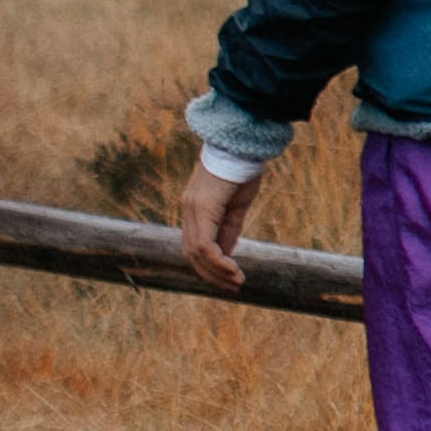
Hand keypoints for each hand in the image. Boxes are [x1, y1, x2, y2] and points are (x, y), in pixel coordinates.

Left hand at [173, 152, 260, 287]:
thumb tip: (225, 253)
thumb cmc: (241, 168)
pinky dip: (218, 261)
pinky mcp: (202, 208)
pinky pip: (205, 245)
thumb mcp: (237, 205)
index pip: (194, 246)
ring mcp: (192, 209)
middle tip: (233, 286)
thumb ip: (229, 228)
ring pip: (196, 253)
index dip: (209, 266)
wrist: (241, 143)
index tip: (229, 278)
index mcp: (195, 209)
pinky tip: (233, 269)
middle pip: (191, 254)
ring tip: (236, 281)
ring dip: (216, 272)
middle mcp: (188, 210)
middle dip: (212, 274)